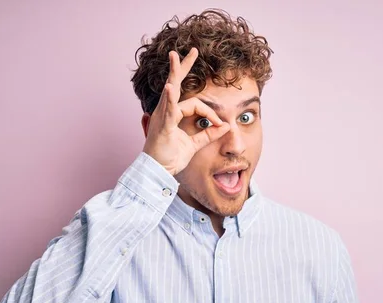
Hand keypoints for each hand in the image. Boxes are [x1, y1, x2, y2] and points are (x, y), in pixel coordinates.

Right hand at [142, 48, 230, 175]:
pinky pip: (167, 110)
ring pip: (172, 92)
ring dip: (174, 73)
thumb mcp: (193, 144)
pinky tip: (171, 87)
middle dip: (183, 66)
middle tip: (193, 50)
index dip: (210, 113)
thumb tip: (225, 126)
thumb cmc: (170, 158)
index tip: (219, 124)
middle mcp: (166, 112)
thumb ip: (208, 135)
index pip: (195, 104)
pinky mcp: (163, 127)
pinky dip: (169, 98)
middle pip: (176, 83)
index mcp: (173, 114)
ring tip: (175, 56)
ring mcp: (162, 117)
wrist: (158, 172)